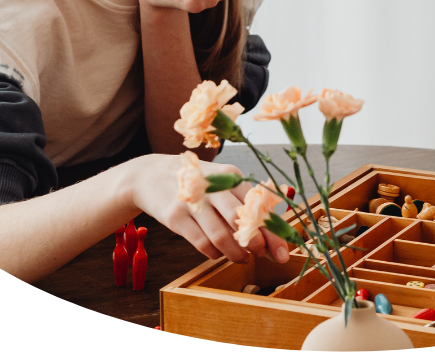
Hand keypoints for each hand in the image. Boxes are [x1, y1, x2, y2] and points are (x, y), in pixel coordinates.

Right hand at [131, 154, 289, 263]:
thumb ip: (243, 203)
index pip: (257, 207)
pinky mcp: (175, 216)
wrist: (151, 175)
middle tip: (261, 255)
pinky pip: (201, 242)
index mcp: (230, 175)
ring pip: (221, 235)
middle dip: (256, 243)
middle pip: (240, 220)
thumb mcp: (221, 181)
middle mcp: (212, 186)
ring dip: (235, 253)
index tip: (283, 253)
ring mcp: (192, 201)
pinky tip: (218, 254)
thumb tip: (271, 234)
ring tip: (241, 258)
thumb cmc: (196, 183)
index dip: (272, 232)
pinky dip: (214, 253)